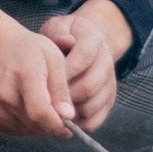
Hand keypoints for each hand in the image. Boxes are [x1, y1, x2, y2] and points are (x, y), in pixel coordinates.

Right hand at [0, 11, 84, 143]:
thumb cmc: (27, 49)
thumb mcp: (53, 58)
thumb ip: (61, 88)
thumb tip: (68, 116)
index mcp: (24, 76)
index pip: (40, 113)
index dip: (59, 123)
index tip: (70, 121)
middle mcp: (5, 95)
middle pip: (36, 125)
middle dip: (52, 123)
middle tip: (58, 108)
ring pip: (27, 131)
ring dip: (40, 124)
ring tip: (42, 102)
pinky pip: (16, 131)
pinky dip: (26, 124)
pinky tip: (27, 106)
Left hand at [40, 0, 131, 132]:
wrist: (86, 44)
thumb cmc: (64, 37)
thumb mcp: (58, 27)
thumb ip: (58, 33)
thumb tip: (65, 42)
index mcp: (95, 40)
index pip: (83, 58)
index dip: (64, 72)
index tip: (43, 80)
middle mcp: (107, 62)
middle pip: (88, 86)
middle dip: (63, 97)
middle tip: (42, 102)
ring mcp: (109, 83)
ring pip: (92, 105)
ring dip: (69, 112)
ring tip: (49, 111)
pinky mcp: (108, 101)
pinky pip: (95, 120)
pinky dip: (77, 125)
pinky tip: (61, 119)